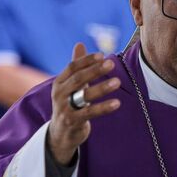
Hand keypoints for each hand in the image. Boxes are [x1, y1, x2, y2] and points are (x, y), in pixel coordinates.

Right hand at [48, 43, 120, 164]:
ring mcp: (64, 108)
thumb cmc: (68, 104)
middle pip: (78, 79)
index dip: (86, 60)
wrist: (60, 133)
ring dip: (102, 88)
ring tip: (118, 82)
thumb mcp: (70, 85)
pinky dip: (103, 108)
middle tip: (111, 63)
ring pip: (84, 96)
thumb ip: (76, 66)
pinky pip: (89, 113)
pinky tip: (117, 103)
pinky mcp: (72, 121)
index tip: (102, 55)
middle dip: (95, 70)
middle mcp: (59, 94)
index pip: (72, 67)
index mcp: (59, 82)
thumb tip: (80, 43)